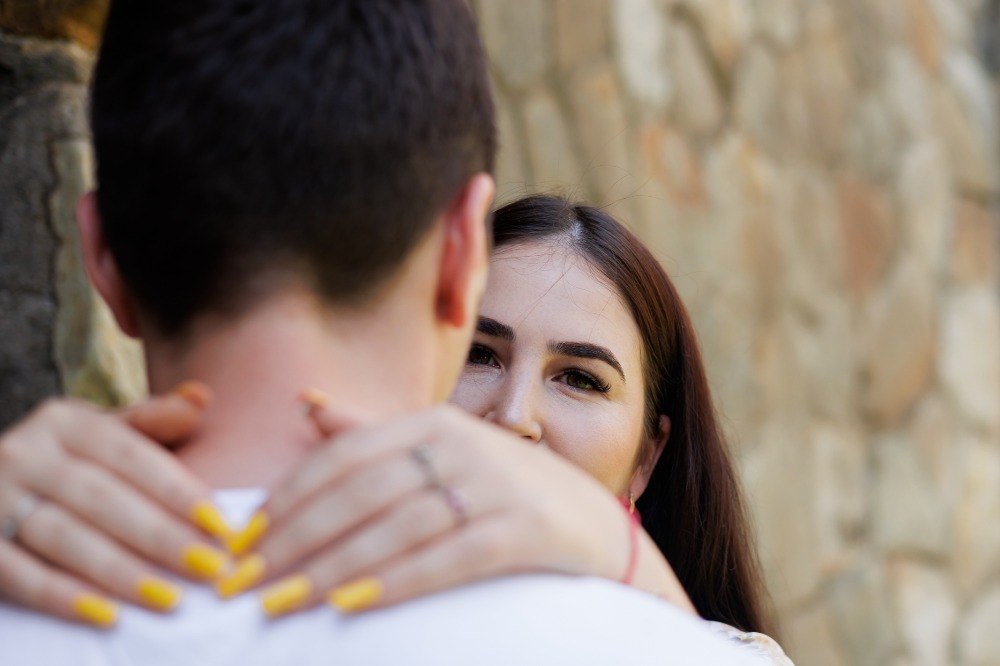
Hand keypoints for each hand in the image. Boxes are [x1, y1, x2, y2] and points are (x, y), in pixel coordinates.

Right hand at [0, 386, 232, 626]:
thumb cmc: (63, 462)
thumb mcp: (100, 433)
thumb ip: (152, 420)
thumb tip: (202, 397)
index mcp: (65, 421)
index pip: (131, 456)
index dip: (177, 491)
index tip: (219, 524)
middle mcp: (26, 452)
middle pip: (103, 499)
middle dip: (160, 536)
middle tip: (208, 567)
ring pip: (64, 538)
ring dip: (120, 571)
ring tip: (168, 597)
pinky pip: (18, 574)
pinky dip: (61, 596)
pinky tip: (106, 615)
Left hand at [220, 401, 693, 616]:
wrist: (596, 527)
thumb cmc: (504, 492)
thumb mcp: (443, 452)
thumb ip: (373, 433)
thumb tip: (307, 403)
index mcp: (433, 423)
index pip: (343, 456)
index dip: (289, 497)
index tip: (244, 541)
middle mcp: (463, 445)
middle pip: (361, 492)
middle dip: (295, 539)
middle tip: (243, 583)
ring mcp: (497, 486)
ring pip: (397, 526)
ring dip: (332, 566)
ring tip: (281, 602)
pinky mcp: (525, 530)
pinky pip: (450, 557)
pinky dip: (398, 580)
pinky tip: (353, 604)